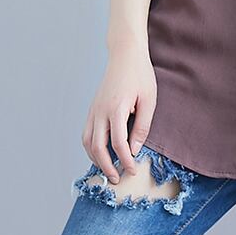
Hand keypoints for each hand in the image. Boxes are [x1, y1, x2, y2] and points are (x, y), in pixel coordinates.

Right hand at [80, 38, 156, 183]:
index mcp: (116, 109)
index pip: (118, 144)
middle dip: (106, 167)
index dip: (125, 161)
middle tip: (117, 179)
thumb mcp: (149, 100)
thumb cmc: (140, 75)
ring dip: (96, 160)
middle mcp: (100, 112)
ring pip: (88, 142)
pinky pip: (87, 133)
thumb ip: (142, 126)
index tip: (132, 170)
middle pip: (97, 148)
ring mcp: (93, 110)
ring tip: (108, 170)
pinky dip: (91, 148)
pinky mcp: (92, 109)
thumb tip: (134, 150)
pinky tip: (101, 154)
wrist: (125, 54)